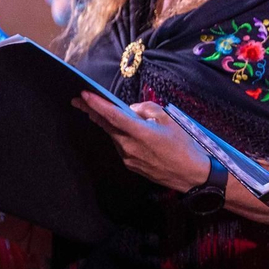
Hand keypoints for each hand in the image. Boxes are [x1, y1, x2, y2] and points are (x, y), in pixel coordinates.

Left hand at [76, 93, 208, 192]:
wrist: (190, 174)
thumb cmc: (182, 145)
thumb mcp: (169, 119)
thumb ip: (147, 109)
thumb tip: (132, 109)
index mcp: (139, 132)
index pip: (113, 116)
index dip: (97, 105)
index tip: (84, 94)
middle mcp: (129, 146)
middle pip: (107, 125)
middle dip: (92, 112)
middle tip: (78, 100)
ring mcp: (128, 157)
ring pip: (114, 135)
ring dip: (108, 123)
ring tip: (103, 112)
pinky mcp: (130, 165)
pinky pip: (121, 145)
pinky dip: (119, 135)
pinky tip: (124, 130)